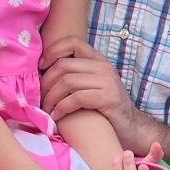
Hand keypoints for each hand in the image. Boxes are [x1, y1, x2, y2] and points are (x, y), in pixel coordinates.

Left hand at [39, 36, 149, 151]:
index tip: (41, 68)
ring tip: (46, 110)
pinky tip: (56, 117)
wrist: (130, 127)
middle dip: (45, 82)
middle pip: (63, 65)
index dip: (52, 51)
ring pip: (66, 82)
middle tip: (39, 98)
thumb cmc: (104, 108)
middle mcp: (103, 67)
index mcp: (98, 60)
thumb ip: (74, 74)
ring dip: (50, 98)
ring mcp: (107, 82)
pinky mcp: (108, 99)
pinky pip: (75, 99)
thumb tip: (41, 72)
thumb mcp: (91, 85)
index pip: (72, 42)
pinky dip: (60, 109)